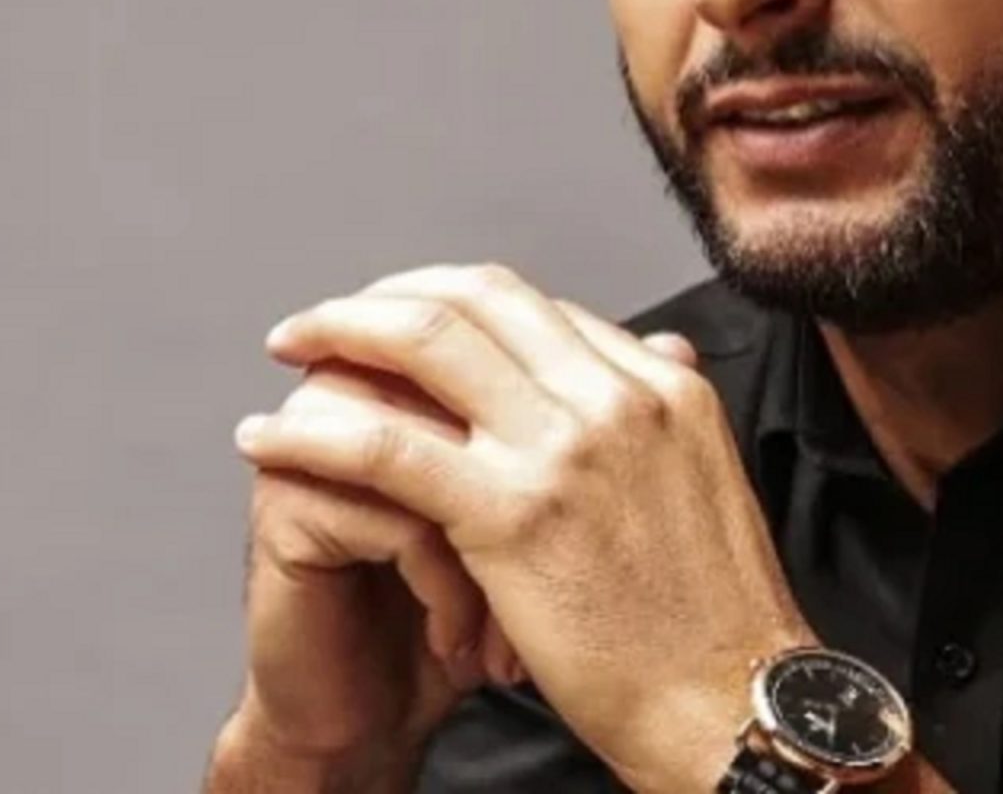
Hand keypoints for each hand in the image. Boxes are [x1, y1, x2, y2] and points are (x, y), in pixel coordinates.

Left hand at [234, 264, 810, 792]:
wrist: (732, 706)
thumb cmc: (714, 624)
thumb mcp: (708, 483)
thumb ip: (660, 415)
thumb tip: (654, 350)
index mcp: (663, 387)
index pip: (537, 306)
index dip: (451, 304)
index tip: (401, 323)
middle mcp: (617, 397)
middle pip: (478, 298)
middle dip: (388, 296)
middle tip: (330, 320)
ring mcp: (566, 448)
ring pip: (425, 345)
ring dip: (339, 335)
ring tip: (290, 353)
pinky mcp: (512, 515)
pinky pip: (386, 445)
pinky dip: (315, 431)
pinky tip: (270, 438)